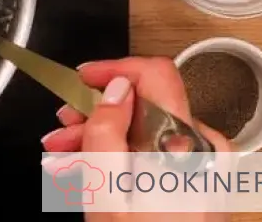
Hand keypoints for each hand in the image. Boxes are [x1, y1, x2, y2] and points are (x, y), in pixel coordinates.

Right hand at [40, 57, 231, 220]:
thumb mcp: (106, 191)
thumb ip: (107, 132)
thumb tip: (114, 87)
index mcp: (184, 144)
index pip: (156, 74)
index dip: (113, 69)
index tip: (79, 79)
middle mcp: (202, 149)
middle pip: (145, 105)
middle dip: (95, 111)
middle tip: (58, 130)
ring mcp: (203, 168)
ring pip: (145, 130)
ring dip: (101, 135)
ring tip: (62, 156)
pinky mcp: (197, 184)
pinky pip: (154, 154)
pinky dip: (119, 155)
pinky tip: (87, 171)